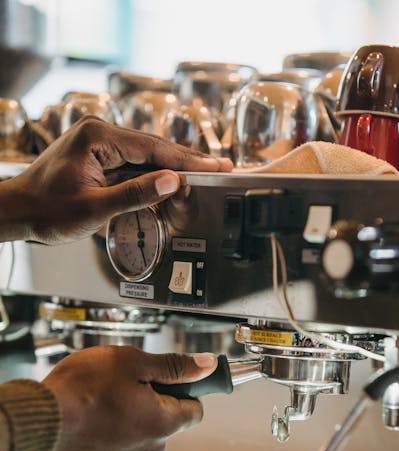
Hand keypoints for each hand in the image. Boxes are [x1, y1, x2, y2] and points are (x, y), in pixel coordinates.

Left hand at [0, 116, 232, 242]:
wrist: (17, 212)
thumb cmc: (47, 211)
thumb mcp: (95, 208)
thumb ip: (136, 194)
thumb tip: (171, 181)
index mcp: (98, 138)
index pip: (154, 148)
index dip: (188, 160)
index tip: (215, 166)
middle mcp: (98, 132)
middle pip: (153, 147)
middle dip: (187, 159)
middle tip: (220, 166)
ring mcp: (97, 142)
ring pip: (145, 154)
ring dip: (173, 166)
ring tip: (203, 173)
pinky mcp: (96, 154)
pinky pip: (132, 161)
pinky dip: (154, 171)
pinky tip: (172, 178)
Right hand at [42, 345, 217, 450]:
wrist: (42, 417)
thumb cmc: (82, 390)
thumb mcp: (134, 362)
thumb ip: (173, 365)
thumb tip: (204, 365)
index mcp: (164, 423)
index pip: (197, 409)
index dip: (188, 387)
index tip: (177, 375)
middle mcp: (150, 446)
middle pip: (170, 418)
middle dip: (159, 396)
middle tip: (135, 377)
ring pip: (146, 427)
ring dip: (136, 408)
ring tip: (111, 391)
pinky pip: (123, 436)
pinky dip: (117, 421)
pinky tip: (98, 405)